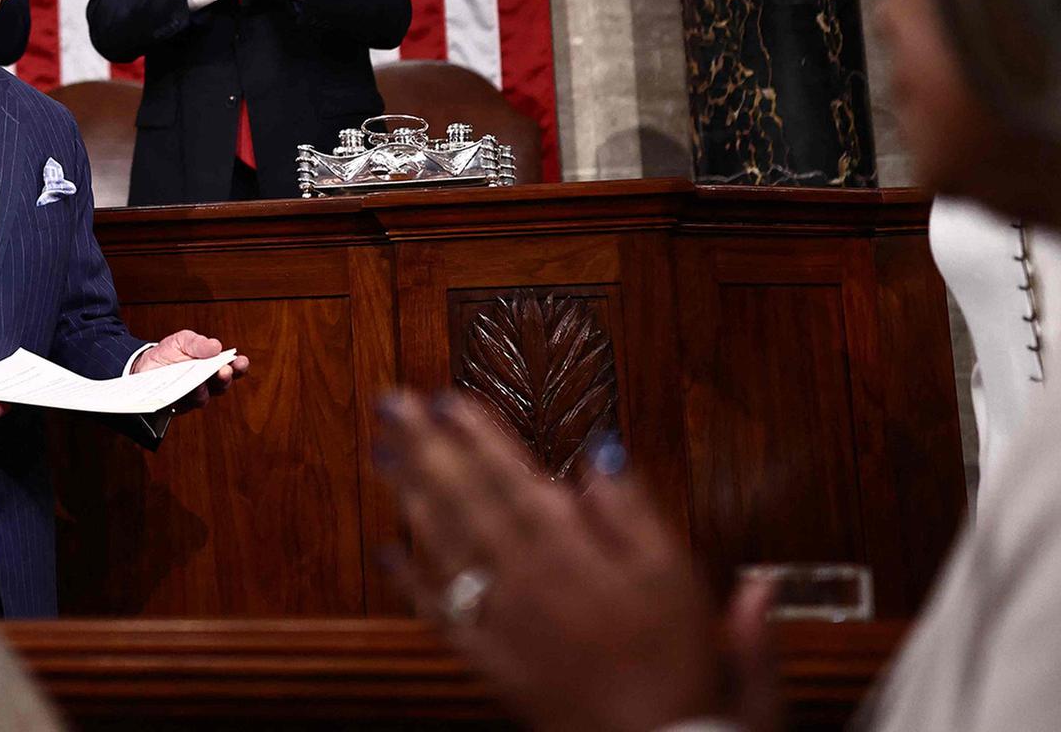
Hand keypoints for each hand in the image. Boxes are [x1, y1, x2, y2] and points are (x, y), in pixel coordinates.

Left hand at [135, 329, 248, 412]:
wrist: (143, 365)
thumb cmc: (168, 353)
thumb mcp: (182, 340)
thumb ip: (198, 343)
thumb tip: (216, 346)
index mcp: (211, 366)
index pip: (231, 368)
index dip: (239, 366)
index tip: (241, 361)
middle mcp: (205, 384)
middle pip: (221, 385)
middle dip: (224, 378)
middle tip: (224, 371)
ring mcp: (191, 397)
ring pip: (203, 397)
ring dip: (203, 390)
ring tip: (200, 382)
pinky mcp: (176, 406)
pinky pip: (182, 405)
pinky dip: (182, 398)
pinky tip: (180, 391)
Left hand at [376, 393, 754, 731]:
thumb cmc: (678, 662)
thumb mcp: (677, 574)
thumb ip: (633, 511)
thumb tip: (603, 452)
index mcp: (570, 549)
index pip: (512, 475)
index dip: (478, 434)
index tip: (446, 397)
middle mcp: (526, 577)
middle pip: (465, 499)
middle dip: (427, 447)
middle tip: (392, 404)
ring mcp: (502, 618)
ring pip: (443, 545)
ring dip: (410, 495)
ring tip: (382, 454)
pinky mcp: (492, 659)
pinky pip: (440, 613)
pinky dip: (410, 581)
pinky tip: (388, 551)